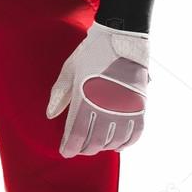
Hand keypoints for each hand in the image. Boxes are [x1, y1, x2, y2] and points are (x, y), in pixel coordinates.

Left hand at [47, 21, 148, 157]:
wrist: (121, 39)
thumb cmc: (91, 53)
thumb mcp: (69, 70)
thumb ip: (60, 94)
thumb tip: (50, 115)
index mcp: (86, 96)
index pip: (77, 132)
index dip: (70, 146)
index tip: (64, 152)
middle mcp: (107, 106)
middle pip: (95, 140)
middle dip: (84, 148)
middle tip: (77, 150)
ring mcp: (126, 108)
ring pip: (114, 140)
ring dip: (102, 147)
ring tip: (93, 147)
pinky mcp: (141, 107)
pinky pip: (135, 134)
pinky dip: (125, 144)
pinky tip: (116, 146)